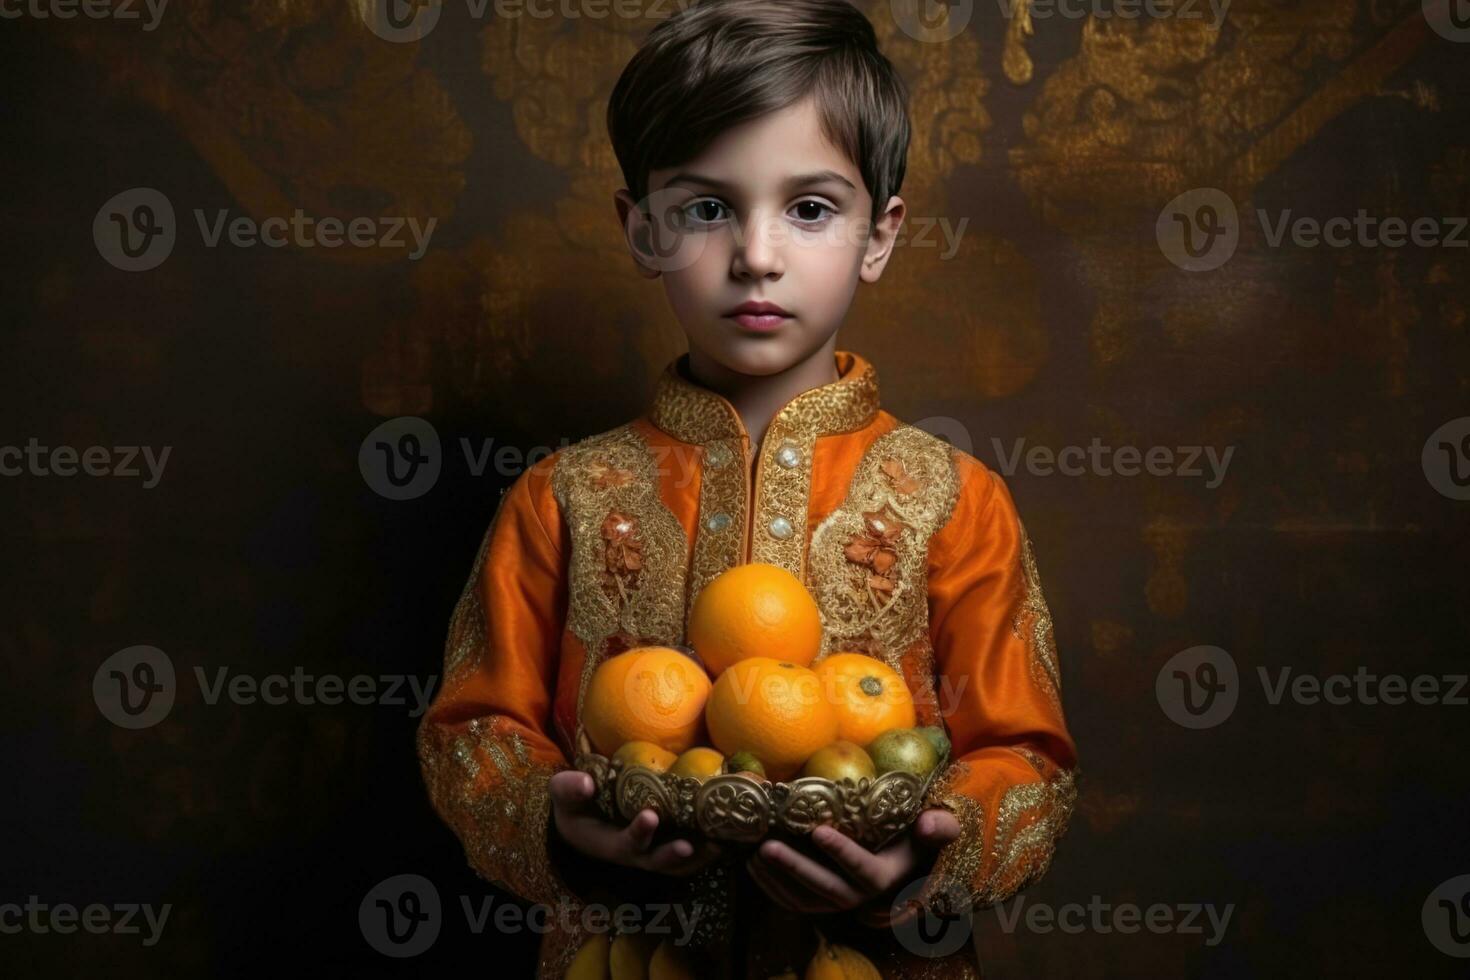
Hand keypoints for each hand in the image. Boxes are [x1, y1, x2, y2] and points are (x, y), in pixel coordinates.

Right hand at [549, 770, 723, 876]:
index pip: (626, 843)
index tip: (650, 816)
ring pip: (677, 864)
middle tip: (688, 847)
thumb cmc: (575, 804)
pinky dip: (705, 852)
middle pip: (656, 862)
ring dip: (698, 859)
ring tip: (719, 847)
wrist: (581, 818)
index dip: (639, 833)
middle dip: (672, 855)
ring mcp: (651, 852)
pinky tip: (725, 839)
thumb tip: (586, 783)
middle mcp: (635, 853)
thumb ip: (570, 788)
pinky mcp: (664, 844)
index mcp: (610, 842)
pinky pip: (688, 854)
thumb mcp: (564, 793)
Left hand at [745, 807, 960, 913]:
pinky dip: (773, 890)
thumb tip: (928, 823)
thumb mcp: (935, 828)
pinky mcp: (822, 902)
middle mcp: (862, 896)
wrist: (904, 859)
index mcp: (886, 877)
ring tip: (754, 855)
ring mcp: (840, 901)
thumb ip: (939, 826)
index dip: (840, 852)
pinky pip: (795, 904)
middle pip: (826, 888)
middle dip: (795, 869)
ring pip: (805, 900)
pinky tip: (754, 868)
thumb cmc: (916, 837)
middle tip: (766, 846)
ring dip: (777, 880)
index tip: (817, 830)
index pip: (862, 868)